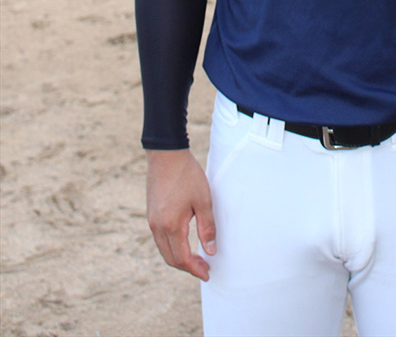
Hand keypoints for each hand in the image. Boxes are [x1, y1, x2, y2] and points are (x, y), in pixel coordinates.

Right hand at [145, 148, 216, 280]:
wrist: (166, 154)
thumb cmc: (186, 175)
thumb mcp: (203, 201)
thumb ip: (207, 227)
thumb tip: (210, 250)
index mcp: (171, 226)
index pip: (182, 258)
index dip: (195, 269)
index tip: (207, 274)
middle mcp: (157, 227)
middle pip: (171, 258)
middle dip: (187, 266)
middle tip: (204, 267)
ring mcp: (152, 220)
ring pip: (164, 249)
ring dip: (179, 257)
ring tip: (196, 256)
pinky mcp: (152, 213)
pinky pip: (160, 238)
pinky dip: (172, 245)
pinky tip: (184, 241)